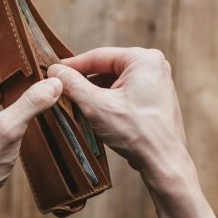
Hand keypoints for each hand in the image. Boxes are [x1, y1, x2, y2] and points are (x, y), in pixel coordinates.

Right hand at [48, 48, 217, 217]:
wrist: (163, 162)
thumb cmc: (137, 132)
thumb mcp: (96, 105)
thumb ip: (73, 84)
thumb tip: (54, 71)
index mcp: (143, 59)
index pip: (99, 56)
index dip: (73, 65)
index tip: (54, 71)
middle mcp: (154, 66)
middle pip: (107, 67)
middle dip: (84, 79)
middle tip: (62, 87)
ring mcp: (156, 82)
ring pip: (115, 81)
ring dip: (95, 90)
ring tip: (75, 101)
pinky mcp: (154, 98)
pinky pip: (125, 92)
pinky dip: (108, 98)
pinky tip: (95, 110)